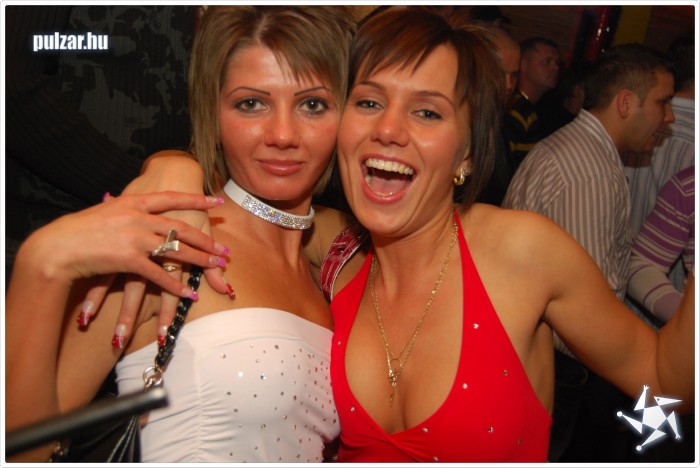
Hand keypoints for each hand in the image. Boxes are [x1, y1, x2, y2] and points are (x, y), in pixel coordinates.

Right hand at [92, 151, 230, 345]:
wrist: (56, 246)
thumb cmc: (79, 229)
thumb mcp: (106, 212)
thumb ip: (126, 211)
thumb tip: (137, 207)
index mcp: (133, 202)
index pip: (172, 198)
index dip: (196, 199)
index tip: (217, 202)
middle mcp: (138, 217)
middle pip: (181, 228)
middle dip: (206, 239)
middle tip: (224, 249)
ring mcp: (134, 238)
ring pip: (176, 250)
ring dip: (199, 260)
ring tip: (217, 267)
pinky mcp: (128, 259)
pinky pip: (159, 274)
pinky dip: (176, 285)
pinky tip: (189, 292)